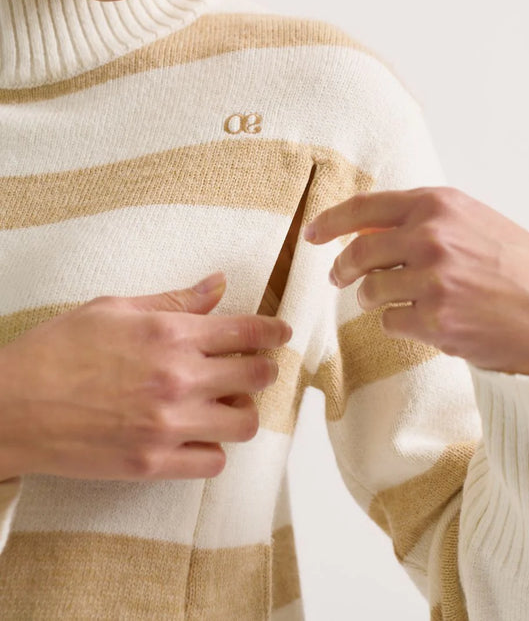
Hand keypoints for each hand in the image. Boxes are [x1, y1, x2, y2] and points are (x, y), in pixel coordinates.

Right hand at [0, 272, 291, 481]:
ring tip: (225, 404)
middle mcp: (178, 379)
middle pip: (257, 377)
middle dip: (263, 369)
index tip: (282, 334)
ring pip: (245, 424)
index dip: (274, 332)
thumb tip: (217, 284)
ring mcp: (168, 425)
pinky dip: (213, 449)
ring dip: (242, 411)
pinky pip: (213, 462)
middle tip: (255, 369)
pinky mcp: (153, 463)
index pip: (247, 332)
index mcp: (171, 335)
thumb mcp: (114, 308)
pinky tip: (197, 435)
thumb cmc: (58, 350)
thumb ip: (174, 300)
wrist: (12, 406)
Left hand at [304, 186, 528, 375]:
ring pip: (369, 292)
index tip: (312, 234)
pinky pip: (390, 322)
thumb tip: (368, 228)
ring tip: (393, 302)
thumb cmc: (522, 269)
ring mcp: (432, 279)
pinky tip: (425, 322)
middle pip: (357, 253)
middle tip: (338, 277)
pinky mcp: (435, 320)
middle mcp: (432, 236)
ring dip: (374, 300)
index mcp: (439, 204)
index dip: (330, 222)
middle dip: (341, 269)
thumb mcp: (473, 223)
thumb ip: (423, 221)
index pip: (364, 207)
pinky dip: (399, 324)